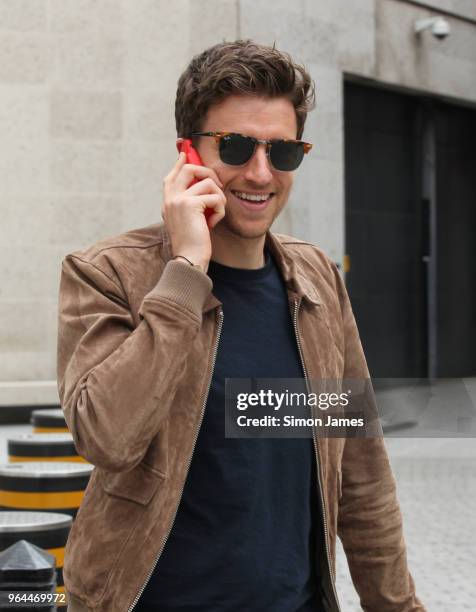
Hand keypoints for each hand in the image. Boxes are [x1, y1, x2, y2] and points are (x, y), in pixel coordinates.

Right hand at [162, 152, 225, 270]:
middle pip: (189, 168)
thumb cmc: (192, 244)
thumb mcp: (189, 220)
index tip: (187, 152)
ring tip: (215, 214)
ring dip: (219, 198)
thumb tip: (204, 186)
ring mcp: (178, 199)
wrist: (189, 259)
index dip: (181, 161)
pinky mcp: (190, 204)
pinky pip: (215, 197)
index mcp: (167, 202)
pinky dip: (220, 210)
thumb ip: (191, 203)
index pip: (173, 174)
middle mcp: (170, 198)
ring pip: (208, 182)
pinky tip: (213, 223)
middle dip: (209, 173)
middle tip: (218, 186)